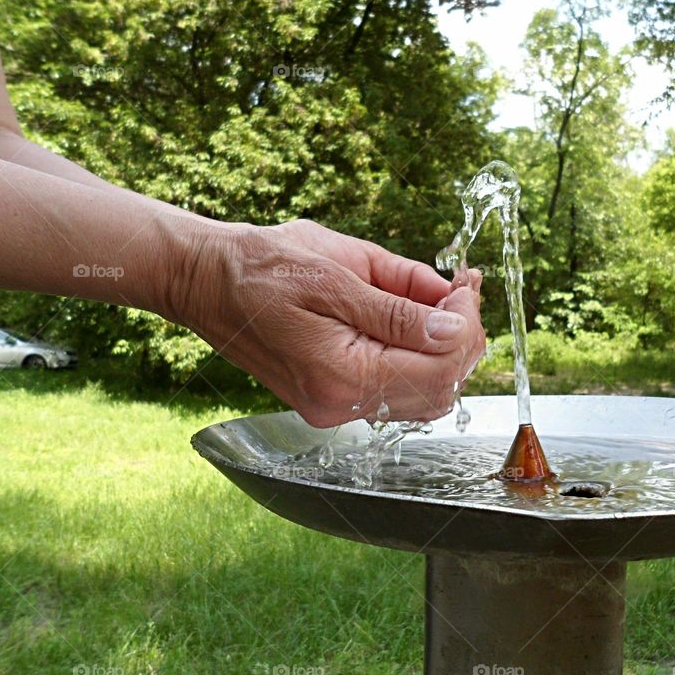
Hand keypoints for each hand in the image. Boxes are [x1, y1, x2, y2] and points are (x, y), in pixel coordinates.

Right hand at [174, 219, 484, 427]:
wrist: (208, 281)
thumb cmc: (264, 266)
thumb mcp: (337, 273)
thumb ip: (399, 308)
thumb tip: (455, 327)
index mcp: (341, 375)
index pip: (438, 370)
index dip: (466, 327)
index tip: (465, 286)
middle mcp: (340, 404)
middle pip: (440, 388)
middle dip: (463, 338)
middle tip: (460, 290)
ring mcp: (336, 407)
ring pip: (425, 394)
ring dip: (445, 348)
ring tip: (442, 300)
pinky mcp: (334, 398)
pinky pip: (399, 389)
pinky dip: (420, 355)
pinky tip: (417, 318)